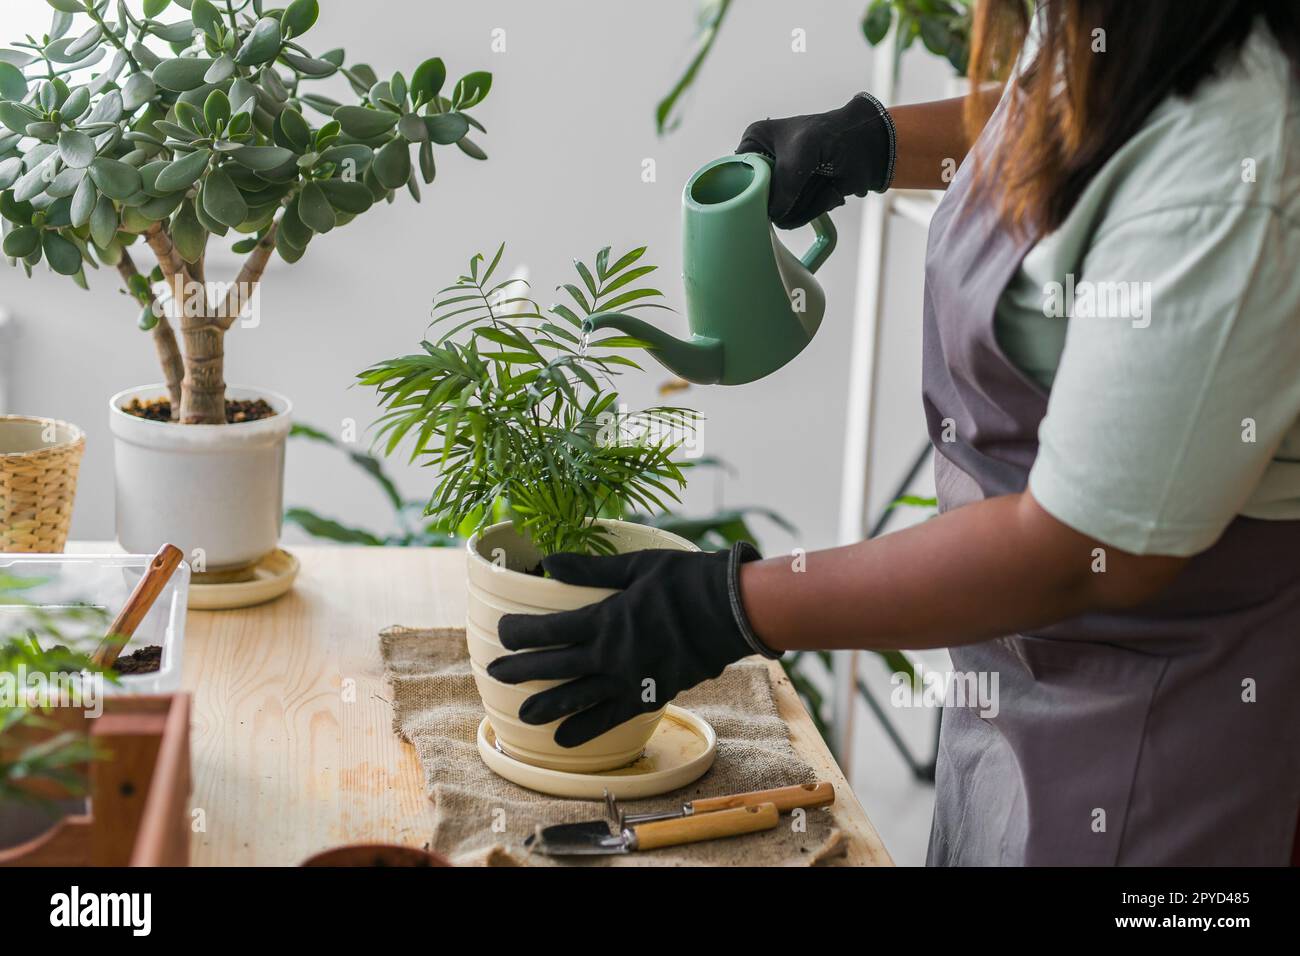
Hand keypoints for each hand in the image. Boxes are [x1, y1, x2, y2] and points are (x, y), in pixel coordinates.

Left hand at [486, 543, 778, 747]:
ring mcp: (629, 679)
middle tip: (494, 674)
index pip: (550, 629)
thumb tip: (548, 562)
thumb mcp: (635, 567)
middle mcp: (611, 655)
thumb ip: (590, 570)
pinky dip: (585, 729)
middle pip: (555, 667)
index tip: (501, 632)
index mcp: (605, 619)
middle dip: (522, 671)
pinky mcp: (649, 695)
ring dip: (547, 706)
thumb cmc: (685, 581)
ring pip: (577, 698)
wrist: (731, 611)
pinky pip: (610, 718)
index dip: (521, 633)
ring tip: (522, 716)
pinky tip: (564, 740)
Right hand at [736, 92, 895, 228]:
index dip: (747, 187)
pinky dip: (815, 207)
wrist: (868, 147)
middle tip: (803, 181)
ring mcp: (781, 188)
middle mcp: (765, 167)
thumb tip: (773, 215)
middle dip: (782, 198)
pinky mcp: (797, 203)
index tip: (766, 191)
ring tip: (821, 179)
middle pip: (755, 200)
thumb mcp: (801, 153)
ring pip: (776, 214)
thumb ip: (783, 184)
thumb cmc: (833, 135)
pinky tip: (827, 188)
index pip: (735, 174)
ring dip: (803, 202)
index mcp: (756, 143)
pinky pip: (795, 219)